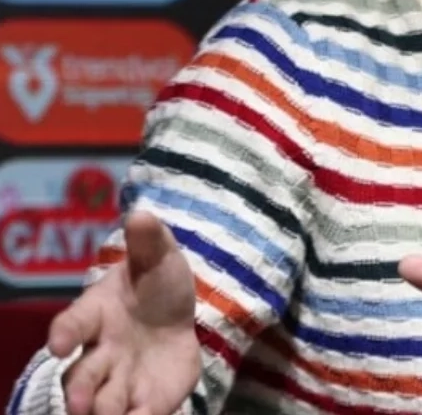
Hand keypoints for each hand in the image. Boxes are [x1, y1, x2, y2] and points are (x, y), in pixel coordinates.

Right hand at [48, 211, 200, 414]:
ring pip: (103, 403)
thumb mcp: (159, 257)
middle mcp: (101, 352)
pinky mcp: (146, 400)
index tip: (58, 343)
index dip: (64, 332)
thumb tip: (141, 214)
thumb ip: (149, 241)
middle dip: (79, 390)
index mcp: (97, 313)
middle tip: (80, 405)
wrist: (177, 316)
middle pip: (82, 374)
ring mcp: (121, 379)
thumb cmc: (156, 284)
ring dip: (103, 413)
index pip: (74, 323)